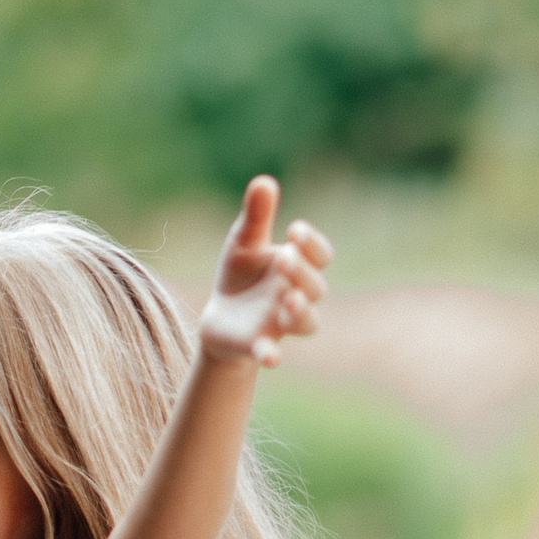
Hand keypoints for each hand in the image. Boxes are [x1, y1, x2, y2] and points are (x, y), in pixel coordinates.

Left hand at [196, 178, 330, 369]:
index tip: (293, 230)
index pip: (319, 255)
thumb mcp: (244, 241)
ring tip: (289, 298)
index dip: (312, 244)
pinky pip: (271, 353)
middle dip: (302, 272)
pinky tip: (270, 358)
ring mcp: (281, 324)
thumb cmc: (241, 274)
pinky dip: (271, 355)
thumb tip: (264, 181)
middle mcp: (297, 296)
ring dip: (301, 311)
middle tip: (283, 258)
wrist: (220, 317)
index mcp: (297, 266)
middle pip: (315, 287)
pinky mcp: (259, 346)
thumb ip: (256, 216)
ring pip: (307, 323)